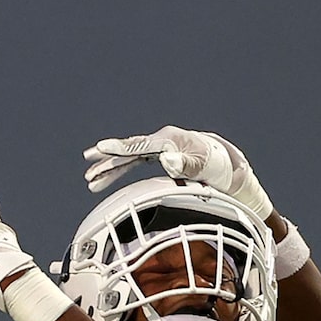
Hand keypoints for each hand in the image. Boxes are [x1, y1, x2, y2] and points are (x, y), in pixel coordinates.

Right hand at [83, 127, 270, 219]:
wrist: (233, 168)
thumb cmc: (222, 168)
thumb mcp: (206, 168)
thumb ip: (186, 165)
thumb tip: (165, 159)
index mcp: (170, 141)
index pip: (139, 145)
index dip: (119, 148)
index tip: (100, 149)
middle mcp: (164, 142)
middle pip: (130, 150)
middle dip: (108, 159)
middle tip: (87, 164)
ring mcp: (164, 149)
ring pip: (131, 158)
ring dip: (111, 168)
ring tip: (91, 179)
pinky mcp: (165, 159)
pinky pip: (138, 163)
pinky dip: (123, 170)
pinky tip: (111, 177)